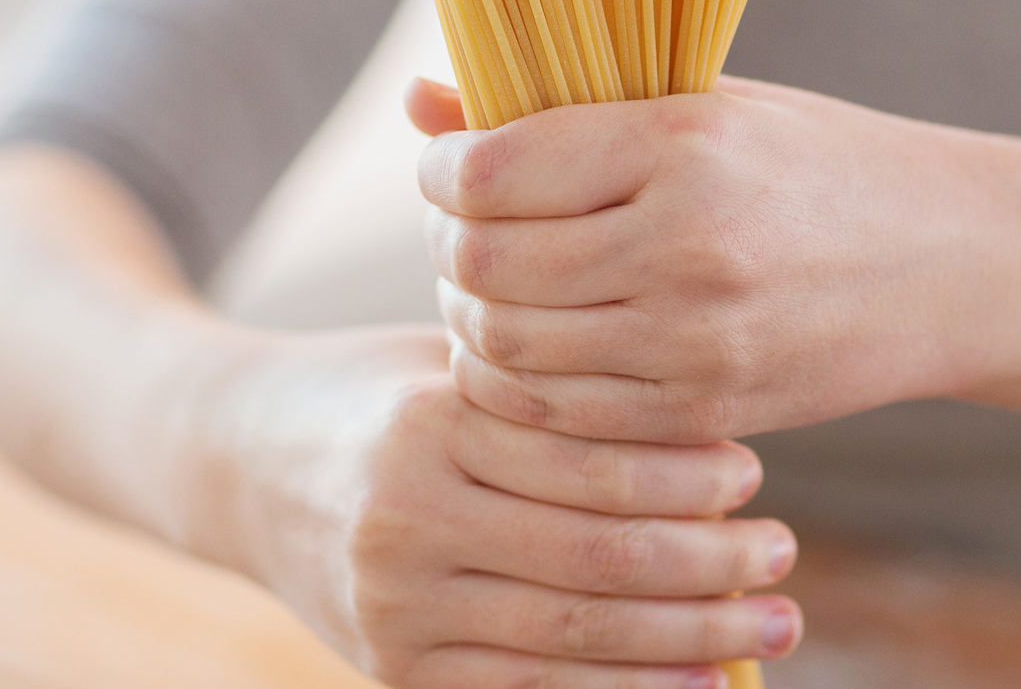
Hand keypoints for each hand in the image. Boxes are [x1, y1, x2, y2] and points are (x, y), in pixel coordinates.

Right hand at [194, 324, 801, 687]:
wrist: (236, 462)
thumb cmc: (379, 396)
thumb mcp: (452, 364)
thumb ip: (554, 399)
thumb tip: (712, 444)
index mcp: (430, 423)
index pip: (589, 463)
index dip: (686, 476)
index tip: (752, 475)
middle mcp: (406, 520)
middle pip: (596, 561)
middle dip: (711, 570)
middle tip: (784, 561)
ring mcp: (392, 608)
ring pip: (572, 641)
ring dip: (691, 642)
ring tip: (771, 626)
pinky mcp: (389, 670)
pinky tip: (692, 685)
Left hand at [408, 76, 985, 444]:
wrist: (957, 265)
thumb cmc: (822, 165)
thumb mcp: (708, 104)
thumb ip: (563, 108)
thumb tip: (418, 98)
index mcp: (683, 143)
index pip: (491, 171)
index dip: (437, 171)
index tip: (443, 165)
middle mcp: (686, 243)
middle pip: (484, 265)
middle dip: (444, 247)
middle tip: (455, 229)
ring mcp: (698, 339)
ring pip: (508, 347)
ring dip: (471, 319)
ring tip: (492, 287)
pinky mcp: (709, 408)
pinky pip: (562, 414)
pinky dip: (519, 384)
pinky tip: (532, 347)